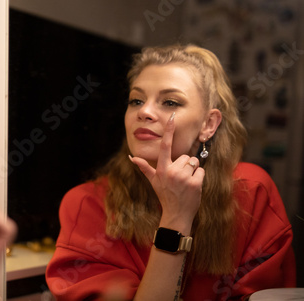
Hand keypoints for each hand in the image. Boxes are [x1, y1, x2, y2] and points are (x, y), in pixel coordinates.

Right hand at [128, 113, 202, 231]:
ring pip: (194, 162)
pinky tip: (192, 187)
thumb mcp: (153, 181)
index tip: (172, 117)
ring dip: (192, 171)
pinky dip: (199, 177)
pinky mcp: (195, 182)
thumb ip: (144, 167)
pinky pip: (201, 171)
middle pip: (184, 156)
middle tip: (179, 179)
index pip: (165, 146)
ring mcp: (184, 177)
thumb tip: (131, 157)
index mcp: (162, 169)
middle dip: (185, 165)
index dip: (168, 131)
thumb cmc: (165, 195)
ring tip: (186, 183)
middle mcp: (172, 171)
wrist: (176, 214)